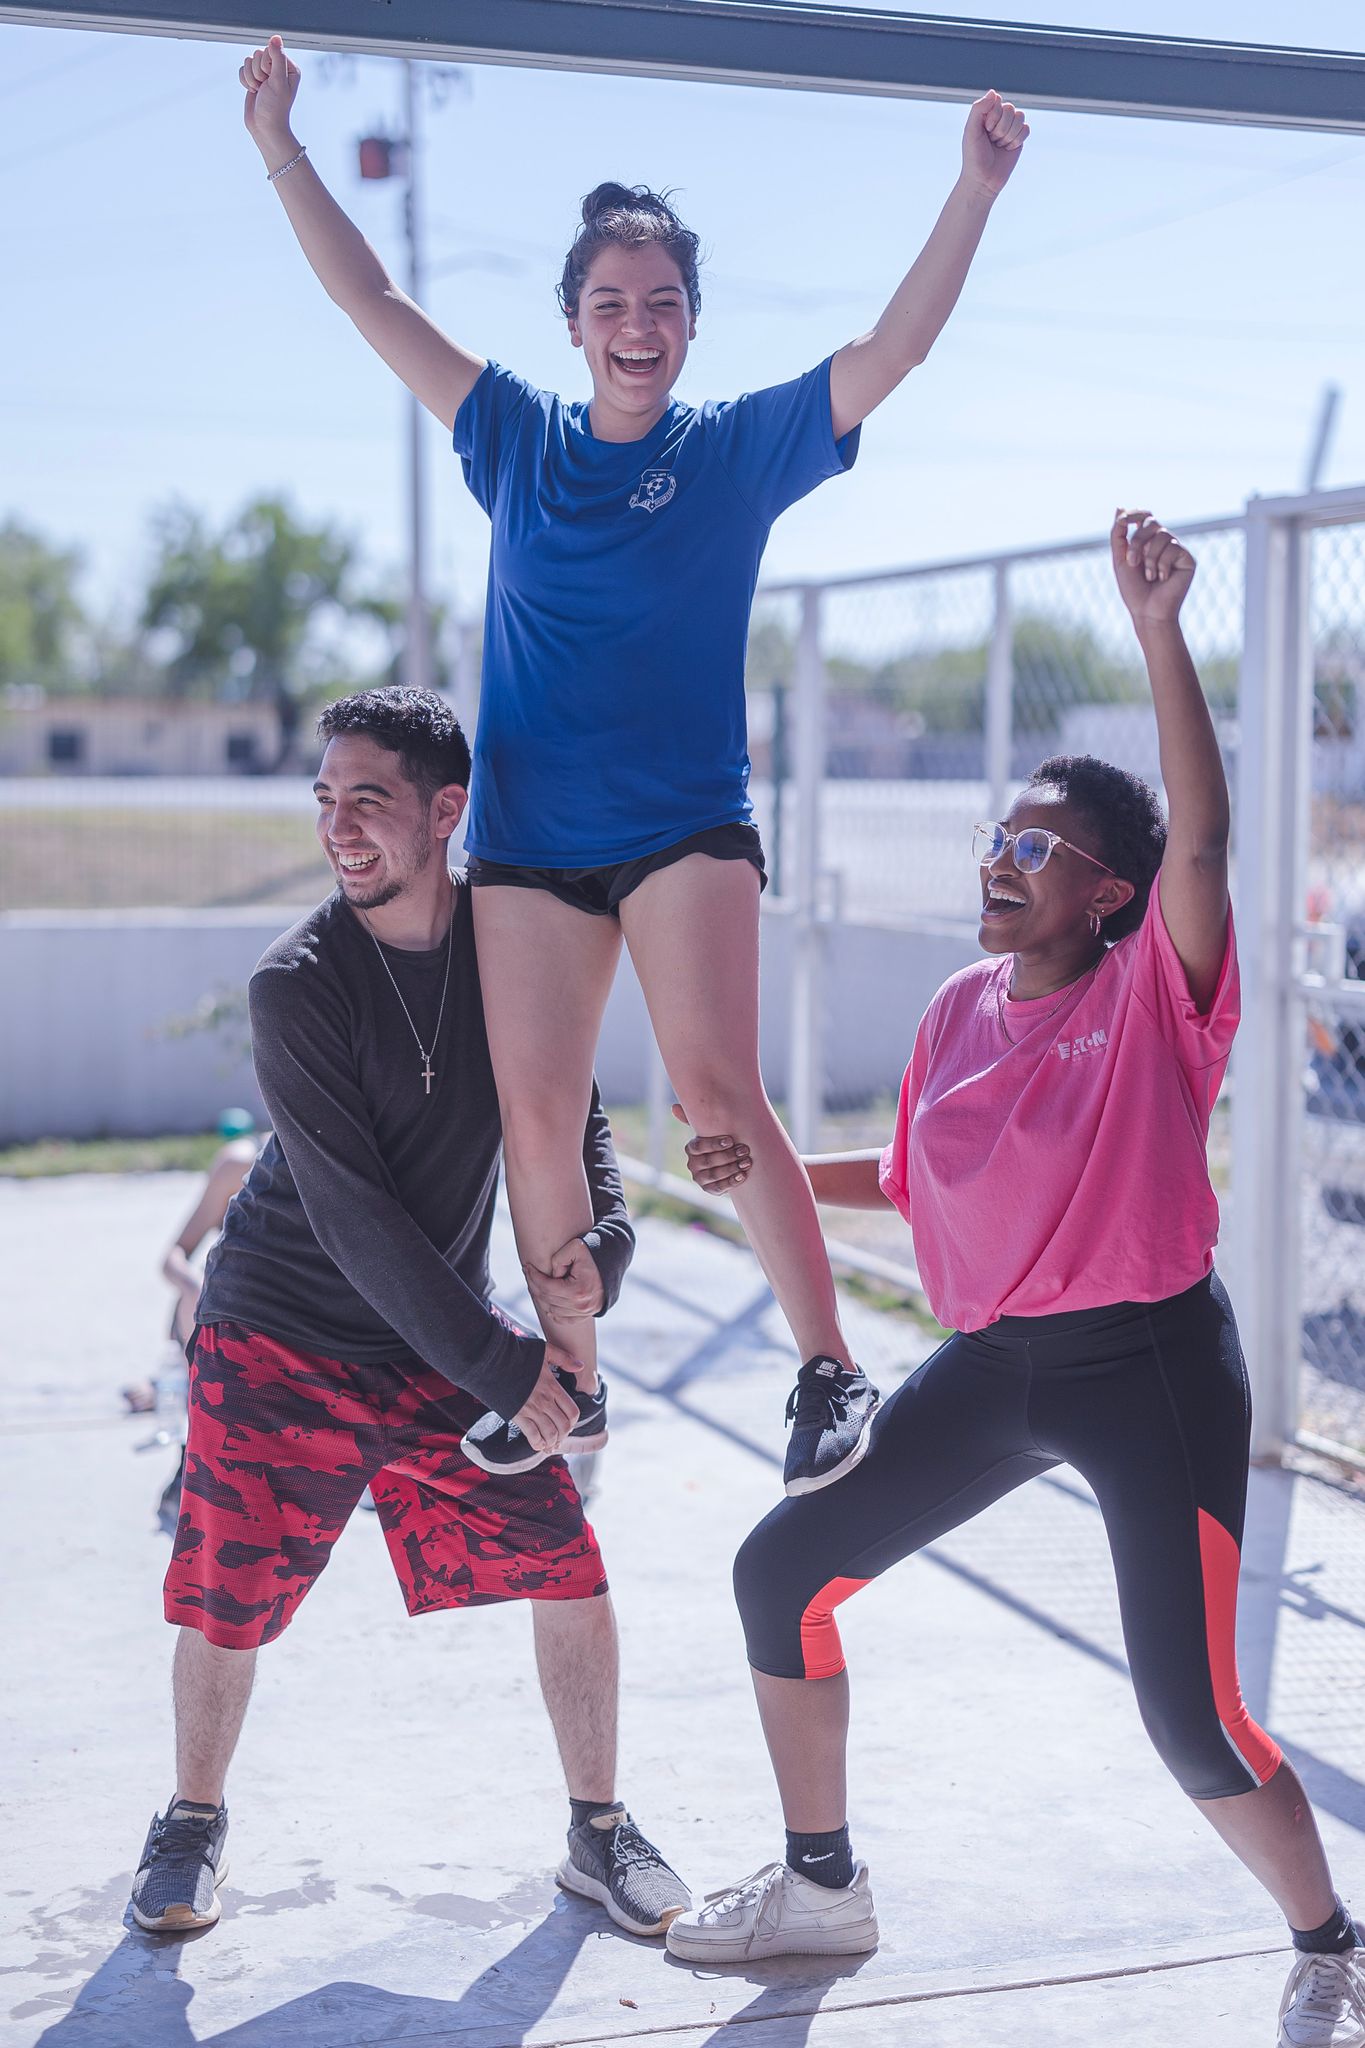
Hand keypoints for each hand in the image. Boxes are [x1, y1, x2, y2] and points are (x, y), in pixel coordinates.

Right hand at [239, 33, 299, 154]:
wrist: (265, 127)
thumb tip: (275, 37)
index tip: (271, 81)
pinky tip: (253, 91)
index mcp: (289, 67)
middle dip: (257, 72)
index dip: (266, 64)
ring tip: (259, 90)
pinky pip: (242, 69)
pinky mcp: (254, 78)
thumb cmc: (275, 107)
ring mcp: (265, 73)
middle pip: (257, 54)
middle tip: (265, 87)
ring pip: (248, 61)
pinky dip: (245, 81)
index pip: (270, 50)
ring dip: (251, 78)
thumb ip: (277, 58)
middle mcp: (278, 68)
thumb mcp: (278, 81)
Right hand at [511, 1344, 585, 1454]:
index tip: (569, 1424)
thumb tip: (581, 1366)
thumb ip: (564, 1358)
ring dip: (552, 1441)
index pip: (572, 1411)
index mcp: (553, 1387)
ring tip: (550, 1443)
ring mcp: (531, 1409)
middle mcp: (545, 1401)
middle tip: (559, 1437)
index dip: (573, 1421)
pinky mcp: (517, 1415)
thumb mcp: (545, 1350)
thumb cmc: (518, 1354)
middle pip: (563, 1426)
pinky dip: (537, 1443)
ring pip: (549, 1433)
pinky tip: (538, 1445)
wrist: (492, 1360)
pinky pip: (532, 1435)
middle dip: (563, 1434)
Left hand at [523, 1238, 604, 1323]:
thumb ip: (559, 1259)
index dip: (533, 1276)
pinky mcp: (585, 1315)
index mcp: (578, 1291)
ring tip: (535, 1283)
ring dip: (540, 1297)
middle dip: (533, 1285)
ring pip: (551, 1310)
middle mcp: (581, 1306)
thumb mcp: (576, 1248)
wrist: (612, 1265)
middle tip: (528, 1272)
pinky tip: (545, 1301)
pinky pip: (562, 1319)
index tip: (527, 1266)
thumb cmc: (593, 1255)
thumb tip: (551, 1276)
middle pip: (546, 1299)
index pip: (546, 1287)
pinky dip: (551, 1312)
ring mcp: (583, 1313)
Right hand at [672, 1102, 751, 1192]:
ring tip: (747, 1162)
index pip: (699, 1146)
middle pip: (708, 1161)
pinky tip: (743, 1175)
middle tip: (745, 1150)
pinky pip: (719, 1188)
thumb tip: (674, 1107)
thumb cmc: (720, 1141)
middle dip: (728, 1155)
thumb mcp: (710, 1129)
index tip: (730, 1140)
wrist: (729, 1160)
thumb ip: (696, 1118)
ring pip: (714, 1175)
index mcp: (691, 1148)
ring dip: (732, 1168)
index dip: (714, 1144)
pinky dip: (732, 1182)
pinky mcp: (709, 1189)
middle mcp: (693, 1164)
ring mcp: (700, 1178)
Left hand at [961, 90, 1028, 199]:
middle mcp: (999, 117)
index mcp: (986, 113)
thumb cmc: (973, 156)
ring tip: (999, 145)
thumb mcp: (971, 131)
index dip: (993, 117)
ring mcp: (1010, 127)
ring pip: (1020, 117)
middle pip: (1010, 109)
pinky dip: (1017, 140)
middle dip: (1000, 128)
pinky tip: (1008, 149)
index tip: (984, 131)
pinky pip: (1026, 129)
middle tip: (991, 141)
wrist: (983, 180)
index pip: (997, 101)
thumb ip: (979, 109)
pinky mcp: (1019, 138)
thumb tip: (994, 92)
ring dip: (1008, 135)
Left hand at [1111, 509, 1195, 624]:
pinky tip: (1163, 579)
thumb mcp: (1120, 559)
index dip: (1135, 514)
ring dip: (1149, 558)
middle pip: (1152, 523)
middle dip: (1137, 542)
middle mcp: (1164, 542)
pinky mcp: (1187, 558)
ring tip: (1149, 577)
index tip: (1123, 521)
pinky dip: (1162, 565)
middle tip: (1131, 563)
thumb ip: (1118, 535)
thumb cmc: (1133, 590)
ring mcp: (1177, 549)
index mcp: (1148, 541)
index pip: (1145, 517)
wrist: (1147, 612)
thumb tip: (1120, 507)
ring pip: (1162, 535)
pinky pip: (1172, 548)